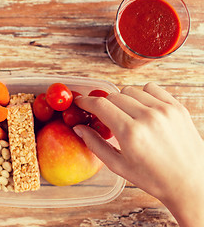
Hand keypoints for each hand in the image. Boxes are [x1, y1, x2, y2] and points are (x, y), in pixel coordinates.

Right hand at [73, 83, 203, 226]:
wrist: (191, 182)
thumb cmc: (154, 178)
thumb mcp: (118, 166)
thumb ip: (95, 144)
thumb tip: (78, 128)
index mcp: (130, 133)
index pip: (100, 105)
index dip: (86, 101)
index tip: (80, 101)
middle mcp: (147, 117)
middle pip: (113, 96)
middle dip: (104, 104)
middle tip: (104, 116)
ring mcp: (164, 110)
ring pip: (131, 90)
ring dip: (123, 100)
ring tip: (126, 115)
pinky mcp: (176, 107)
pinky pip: (151, 88)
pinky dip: (142, 95)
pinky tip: (142, 110)